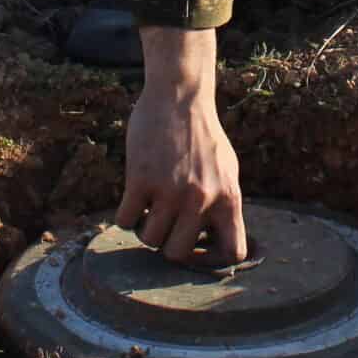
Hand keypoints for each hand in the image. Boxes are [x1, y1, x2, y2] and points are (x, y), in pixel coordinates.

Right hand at [118, 27, 248, 264]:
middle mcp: (201, 198)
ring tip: (147, 211)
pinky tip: (132, 200)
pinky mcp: (141, 179)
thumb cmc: (203, 135)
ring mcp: (170, 190)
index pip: (232, 252)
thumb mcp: (226, 169)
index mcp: (228, 197)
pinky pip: (125, 219)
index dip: (213, 261)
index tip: (198, 249)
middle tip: (165, 227)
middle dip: (168, 245)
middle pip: (178, 253)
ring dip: (144, 230)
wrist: (179, 97)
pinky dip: (125, 216)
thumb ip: (222, 203)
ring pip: (150, 240)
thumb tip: (217, 240)